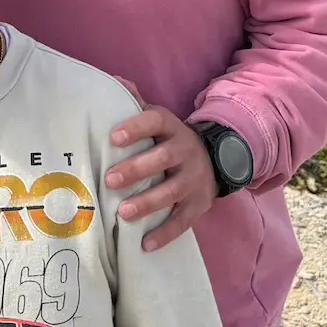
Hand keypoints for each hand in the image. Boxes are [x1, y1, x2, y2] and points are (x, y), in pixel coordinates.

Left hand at [105, 104, 218, 251]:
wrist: (217, 160)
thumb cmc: (170, 140)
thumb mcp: (158, 120)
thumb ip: (135, 102)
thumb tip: (114, 81)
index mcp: (172, 128)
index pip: (155, 122)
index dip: (135, 128)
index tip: (113, 137)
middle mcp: (185, 152)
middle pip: (162, 159)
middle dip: (136, 169)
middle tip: (110, 179)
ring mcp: (194, 180)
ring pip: (172, 192)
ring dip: (148, 203)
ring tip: (124, 213)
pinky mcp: (198, 206)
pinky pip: (182, 222)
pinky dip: (165, 234)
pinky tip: (144, 245)